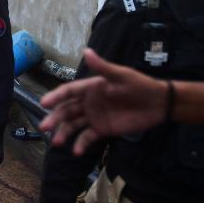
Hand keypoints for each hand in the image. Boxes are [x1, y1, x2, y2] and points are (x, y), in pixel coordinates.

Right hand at [39, 49, 168, 154]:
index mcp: (91, 87)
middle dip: (55, 118)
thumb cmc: (140, 85)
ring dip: (64, 132)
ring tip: (57, 142)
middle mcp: (88, 102)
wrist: (159, 104)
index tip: (44, 103)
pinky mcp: (102, 129)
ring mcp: (94, 116)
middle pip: (66, 110)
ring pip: (73, 125)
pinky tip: (76, 151)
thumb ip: (103, 67)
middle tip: (44, 127)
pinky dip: (81, 144)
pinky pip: (87, 137)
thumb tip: (86, 51)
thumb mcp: (122, 76)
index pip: (68, 92)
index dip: (56, 97)